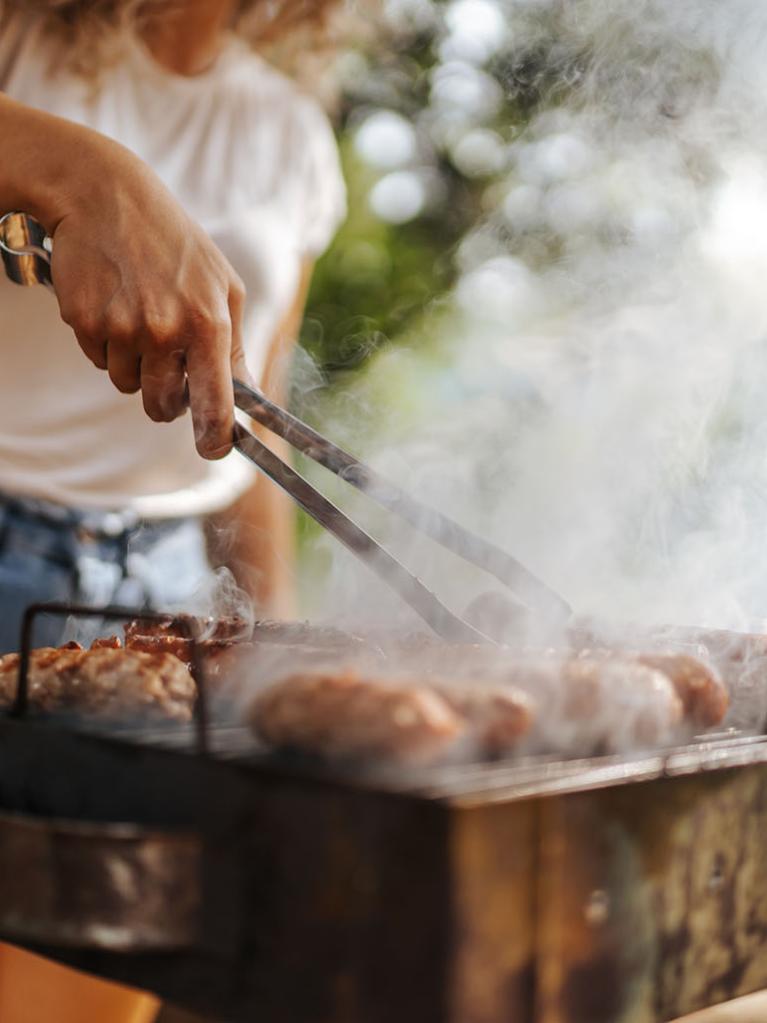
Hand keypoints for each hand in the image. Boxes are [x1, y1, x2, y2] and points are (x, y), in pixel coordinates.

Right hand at [49, 138, 247, 458]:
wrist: (106, 194)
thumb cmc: (176, 244)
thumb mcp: (223, 286)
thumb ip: (235, 346)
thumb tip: (248, 397)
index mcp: (209, 325)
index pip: (216, 404)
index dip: (215, 438)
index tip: (213, 450)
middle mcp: (165, 331)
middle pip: (162, 407)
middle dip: (166, 398)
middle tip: (167, 361)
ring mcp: (122, 328)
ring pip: (127, 385)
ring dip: (134, 364)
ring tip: (140, 314)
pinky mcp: (84, 322)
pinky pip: (98, 360)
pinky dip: (106, 343)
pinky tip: (114, 303)